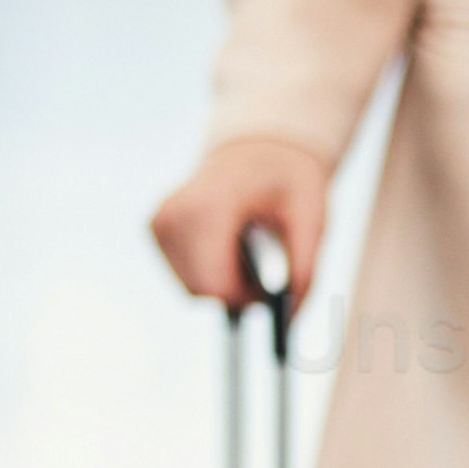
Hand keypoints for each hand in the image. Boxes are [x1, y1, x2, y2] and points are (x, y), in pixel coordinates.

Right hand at [150, 139, 328, 314]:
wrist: (257, 149)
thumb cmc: (287, 179)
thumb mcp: (312, 219)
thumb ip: (304, 271)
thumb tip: (290, 318)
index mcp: (208, 207)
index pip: (213, 285)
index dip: (246, 297)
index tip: (269, 286)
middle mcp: (174, 213)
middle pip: (200, 291)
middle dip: (235, 291)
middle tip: (262, 269)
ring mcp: (160, 220)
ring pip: (190, 287)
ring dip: (222, 281)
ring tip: (245, 249)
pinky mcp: (157, 227)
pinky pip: (183, 273)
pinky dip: (208, 270)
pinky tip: (226, 244)